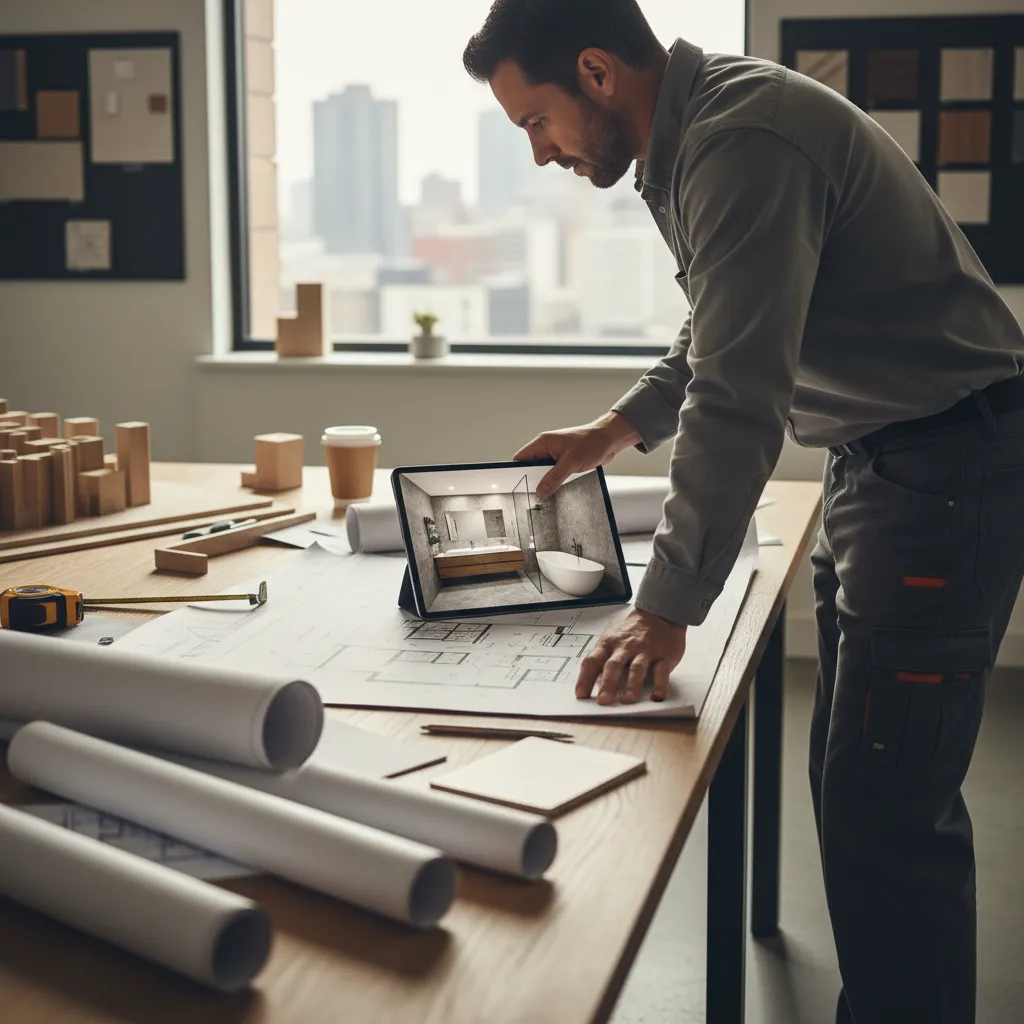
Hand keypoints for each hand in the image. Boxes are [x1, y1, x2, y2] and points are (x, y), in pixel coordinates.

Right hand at [513, 411, 640, 499]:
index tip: (516, 487)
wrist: (610, 439)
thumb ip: (554, 478)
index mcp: (543, 443)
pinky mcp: (565, 462)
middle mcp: (547, 448)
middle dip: (533, 481)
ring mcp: (556, 455)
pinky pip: (555, 474)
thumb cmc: (592, 442)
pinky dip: (556, 482)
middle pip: (531, 468)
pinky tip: (558, 490)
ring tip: (547, 494)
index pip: (521, 459)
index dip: (516, 473)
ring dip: (547, 482)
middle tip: (535, 495)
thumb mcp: (571, 462)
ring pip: (543, 473)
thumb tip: (540, 491)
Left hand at [576, 610, 686, 705]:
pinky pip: (661, 671)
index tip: (580, 695)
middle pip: (613, 666)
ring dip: (632, 685)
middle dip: (607, 684)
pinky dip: (660, 684)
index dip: (585, 678)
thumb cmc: (629, 634)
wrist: (658, 614)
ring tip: (628, 700)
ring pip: (637, 668)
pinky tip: (657, 697)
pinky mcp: (663, 656)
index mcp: (608, 645)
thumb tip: (586, 687)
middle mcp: (625, 648)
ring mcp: (644, 651)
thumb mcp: (610, 642)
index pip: (592, 661)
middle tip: (603, 701)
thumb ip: (600, 662)